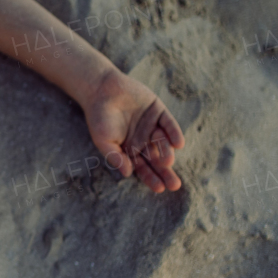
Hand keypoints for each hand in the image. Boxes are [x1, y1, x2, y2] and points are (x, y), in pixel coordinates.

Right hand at [83, 69, 185, 192]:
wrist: (101, 89)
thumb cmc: (98, 117)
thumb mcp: (104, 140)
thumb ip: (115, 156)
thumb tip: (128, 174)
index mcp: (130, 149)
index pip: (143, 168)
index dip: (151, 178)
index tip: (160, 188)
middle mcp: (143, 140)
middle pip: (157, 159)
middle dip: (165, 172)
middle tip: (174, 185)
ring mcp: (152, 126)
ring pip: (163, 143)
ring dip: (167, 153)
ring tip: (167, 161)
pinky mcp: (158, 111)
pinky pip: (169, 124)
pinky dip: (174, 133)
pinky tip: (178, 144)